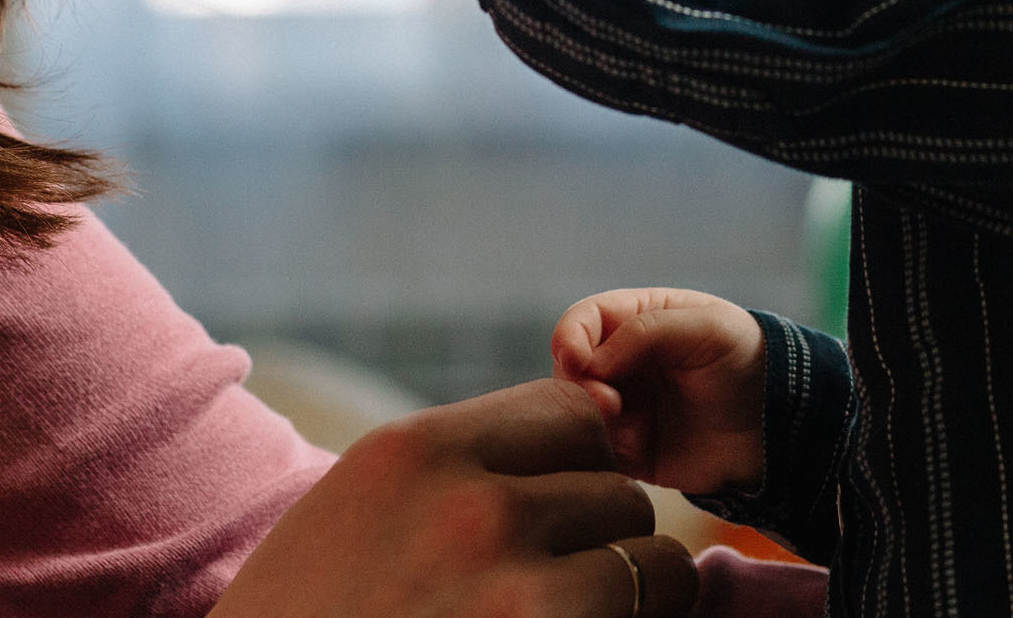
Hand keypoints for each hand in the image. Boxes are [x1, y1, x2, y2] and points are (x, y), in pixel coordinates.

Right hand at [211, 379, 697, 617]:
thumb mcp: (361, 511)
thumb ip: (467, 465)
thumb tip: (610, 420)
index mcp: (416, 452)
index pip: (574, 414)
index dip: (579, 464)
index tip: (554, 510)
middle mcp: (472, 510)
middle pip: (618, 489)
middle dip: (600, 537)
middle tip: (547, 587)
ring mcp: (516, 597)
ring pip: (650, 562)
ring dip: (628, 596)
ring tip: (560, 616)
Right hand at [551, 289, 766, 496]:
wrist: (779, 426)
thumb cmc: (746, 360)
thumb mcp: (706, 327)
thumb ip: (647, 331)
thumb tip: (590, 362)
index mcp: (637, 319)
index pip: (583, 320)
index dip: (570, 337)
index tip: (576, 360)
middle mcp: (622, 362)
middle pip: (570, 370)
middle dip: (580, 385)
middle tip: (610, 403)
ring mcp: (624, 407)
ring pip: (577, 413)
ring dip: (590, 420)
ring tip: (628, 428)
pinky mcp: (631, 451)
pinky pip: (597, 452)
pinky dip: (604, 452)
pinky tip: (637, 451)